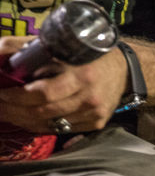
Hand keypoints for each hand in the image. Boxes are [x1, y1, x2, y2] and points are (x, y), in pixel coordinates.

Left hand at [0, 40, 126, 132]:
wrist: (122, 70)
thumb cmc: (85, 55)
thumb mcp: (56, 45)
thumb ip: (23, 47)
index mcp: (81, 76)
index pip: (43, 93)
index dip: (18, 97)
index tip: (0, 94)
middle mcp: (90, 98)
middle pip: (44, 112)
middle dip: (15, 111)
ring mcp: (94, 114)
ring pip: (51, 125)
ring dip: (24, 121)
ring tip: (8, 114)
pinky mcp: (96, 124)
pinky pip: (62, 130)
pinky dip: (41, 126)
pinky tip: (28, 120)